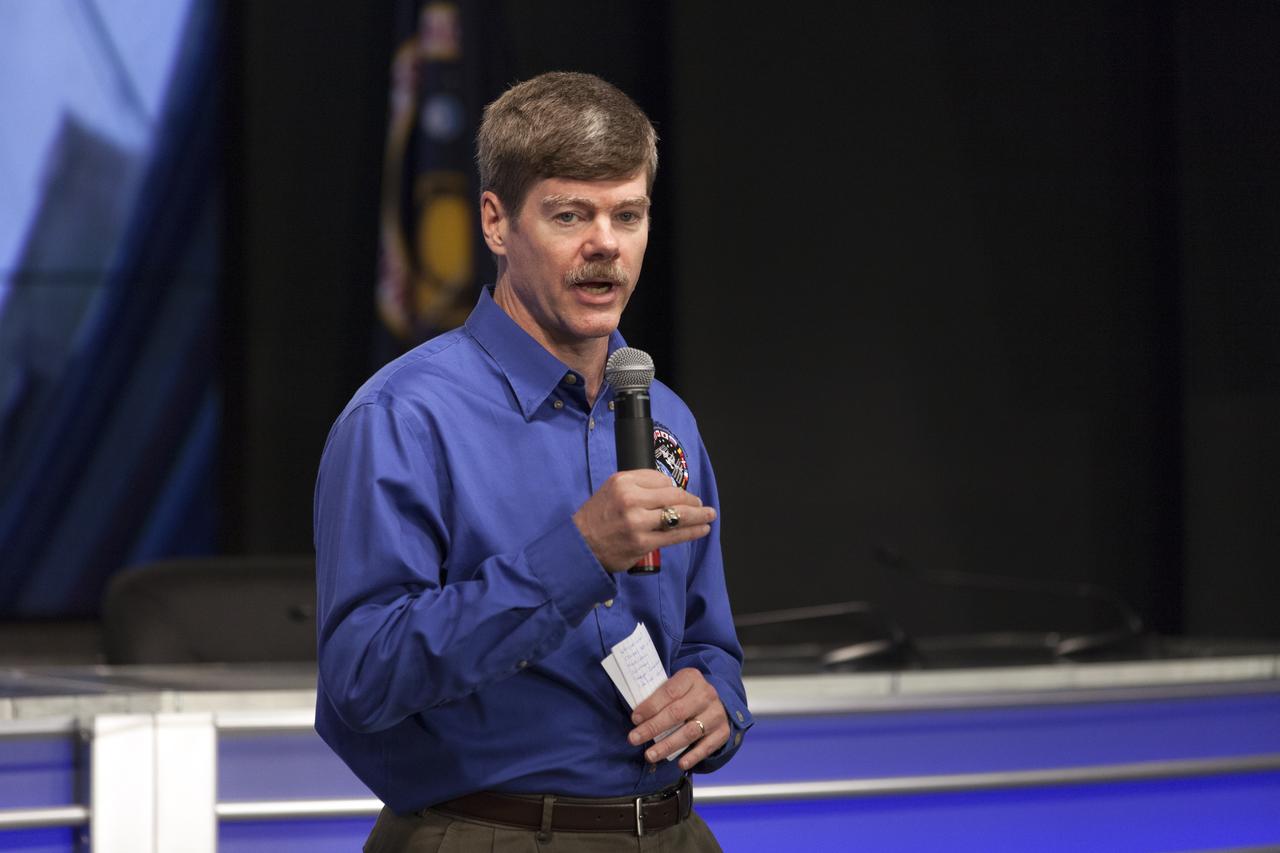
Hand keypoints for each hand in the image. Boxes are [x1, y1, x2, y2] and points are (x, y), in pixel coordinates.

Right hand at [572, 470, 715, 572]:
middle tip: (701, 504)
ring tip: (709, 515)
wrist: (580, 546)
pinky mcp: (642, 543)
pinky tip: (702, 530)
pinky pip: (674, 536)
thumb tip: (669, 488)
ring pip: (678, 515)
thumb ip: (637, 485)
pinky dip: (692, 532)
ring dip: (699, 515)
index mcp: (623, 481)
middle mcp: (630, 499)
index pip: (660, 478)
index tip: (679, 493)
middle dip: (692, 500)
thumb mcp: (611, 490)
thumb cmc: (597, 518)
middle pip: (673, 495)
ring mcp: (637, 522)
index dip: (673, 486)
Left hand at [627, 668, 728, 770]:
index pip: (669, 692)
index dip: (651, 706)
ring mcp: (716, 714)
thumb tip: (638, 717)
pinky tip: (680, 763)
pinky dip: (693, 756)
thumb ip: (659, 697)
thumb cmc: (686, 695)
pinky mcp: (722, 732)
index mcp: (691, 678)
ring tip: (650, 755)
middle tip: (634, 739)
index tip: (635, 719)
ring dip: (668, 745)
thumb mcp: (674, 686)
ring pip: (690, 732)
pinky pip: (707, 747)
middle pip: (677, 713)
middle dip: (653, 727)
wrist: (716, 701)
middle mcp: (706, 694)